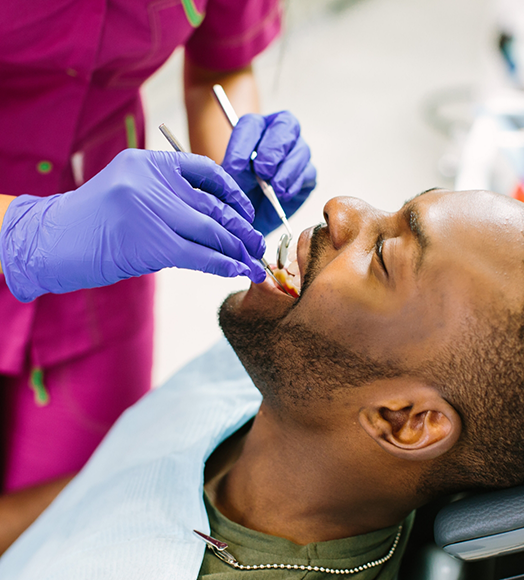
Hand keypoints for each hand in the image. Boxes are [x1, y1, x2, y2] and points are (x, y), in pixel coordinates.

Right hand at [1, 149, 266, 302]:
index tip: (245, 212)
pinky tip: (237, 271)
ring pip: (211, 231)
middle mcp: (153, 181)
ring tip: (254, 262)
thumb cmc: (91, 220)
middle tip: (258, 244)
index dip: (233, 193)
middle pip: (213, 205)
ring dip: (237, 250)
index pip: (205, 169)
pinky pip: (199, 254)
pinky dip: (222, 264)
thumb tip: (213, 221)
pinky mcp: (152, 242)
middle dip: (241, 228)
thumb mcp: (128, 191)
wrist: (49, 241)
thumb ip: (166, 196)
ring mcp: (152, 209)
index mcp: (149, 162)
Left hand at [221, 112, 316, 236]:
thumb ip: (233, 166)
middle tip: (262, 171)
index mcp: (256, 128)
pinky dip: (294, 185)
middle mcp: (280, 133)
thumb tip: (238, 166)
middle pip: (286, 124)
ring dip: (286, 170)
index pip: (252, 124)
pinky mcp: (307, 173)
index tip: (234, 167)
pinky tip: (282, 195)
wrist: (253, 212)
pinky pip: (307, 173)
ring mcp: (297, 151)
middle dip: (274, 149)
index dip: (243, 144)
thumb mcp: (231, 176)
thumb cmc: (242, 188)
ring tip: (274, 188)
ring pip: (300, 150)